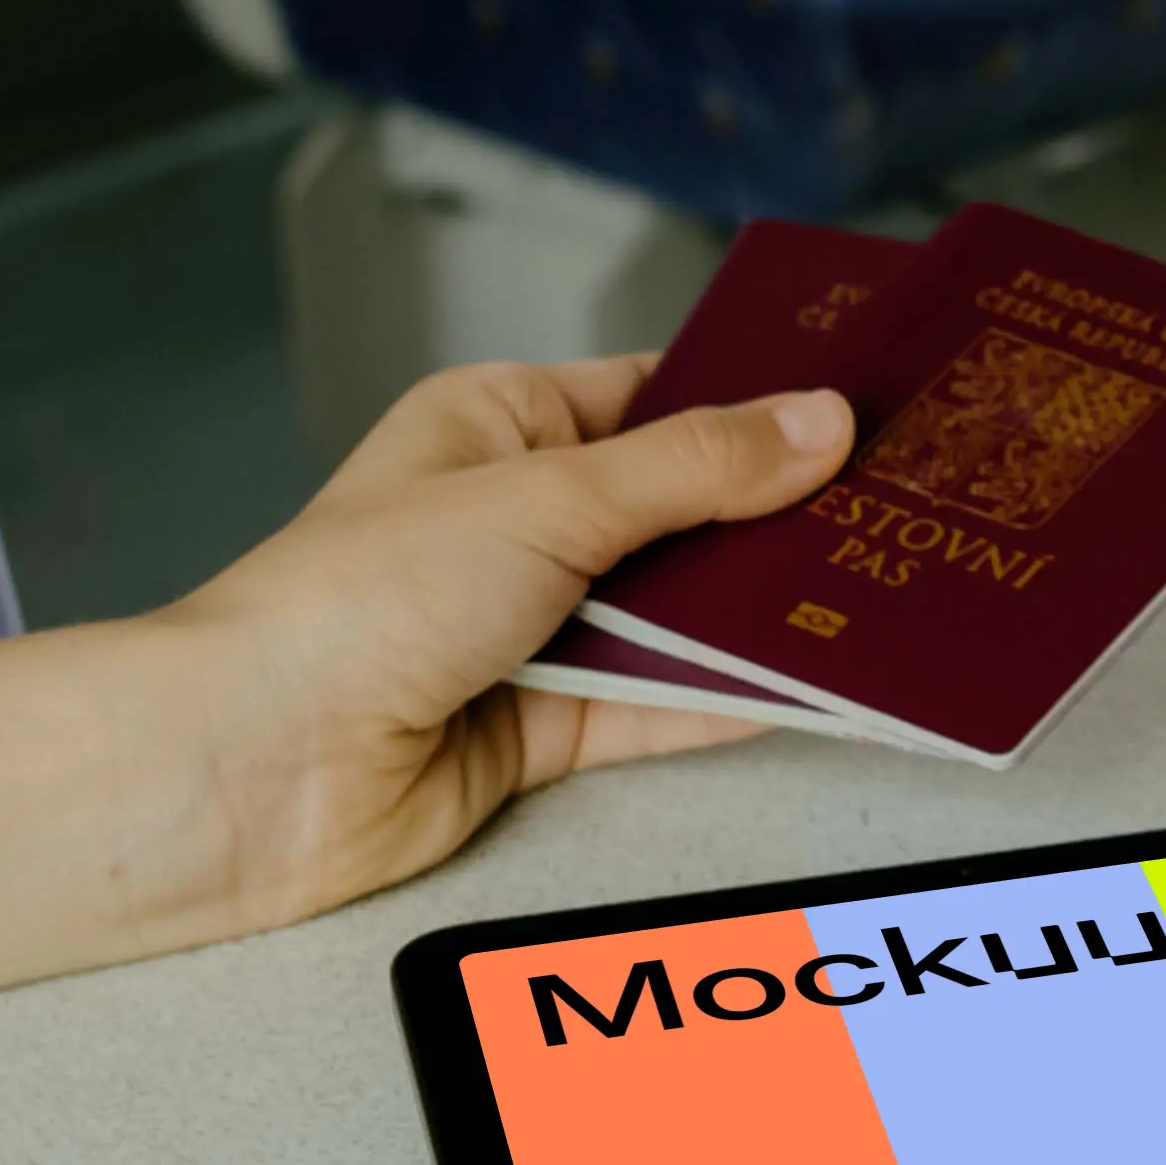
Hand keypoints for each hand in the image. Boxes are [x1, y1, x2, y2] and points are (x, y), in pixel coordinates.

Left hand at [0, 356, 852, 1030]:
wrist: (253, 768)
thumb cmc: (348, 603)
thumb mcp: (546, 500)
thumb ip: (695, 470)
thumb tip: (817, 422)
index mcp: (495, 425)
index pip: (655, 396)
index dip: (758, 399)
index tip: (865, 399)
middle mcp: (516, 522)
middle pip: (685, 509)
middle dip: (784, 512)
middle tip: (912, 500)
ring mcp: (534, 629)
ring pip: (685, 611)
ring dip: (770, 608)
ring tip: (898, 585)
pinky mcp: (546, 730)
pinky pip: (669, 706)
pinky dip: (742, 695)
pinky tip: (828, 680)